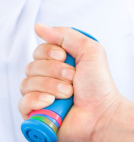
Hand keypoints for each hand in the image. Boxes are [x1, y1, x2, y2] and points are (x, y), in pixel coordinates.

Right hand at [18, 24, 122, 141]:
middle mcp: (47, 80)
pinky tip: (52, 103)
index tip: (67, 58)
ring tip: (69, 93)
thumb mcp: (90, 50)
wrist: (103, 112)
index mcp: (57, 65)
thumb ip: (66, 35)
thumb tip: (39, 26)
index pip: (38, 51)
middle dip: (55, 71)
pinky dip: (38, 100)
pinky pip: (23, 102)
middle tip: (73, 79)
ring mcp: (40, 97)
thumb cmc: (99, 85)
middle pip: (31, 66)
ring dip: (52, 87)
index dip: (51, 53)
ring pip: (27, 83)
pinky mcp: (36, 114)